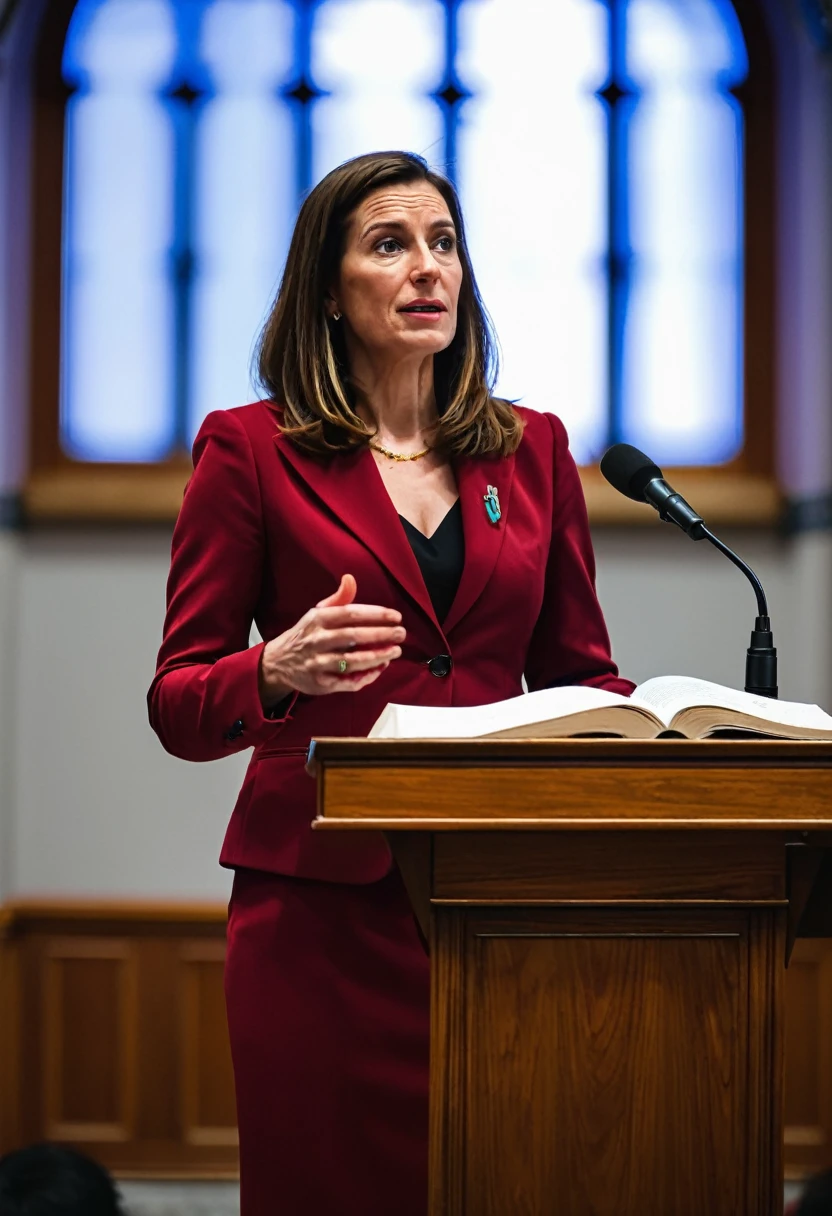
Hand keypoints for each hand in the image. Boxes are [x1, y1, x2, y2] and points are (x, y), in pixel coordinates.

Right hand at [258, 574, 405, 705]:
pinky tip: (380, 668)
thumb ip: (339, 599)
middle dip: (381, 635)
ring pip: (352, 662)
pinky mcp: (320, 683)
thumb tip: (350, 578)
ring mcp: (318, 663)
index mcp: (318, 619)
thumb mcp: (318, 612)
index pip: (350, 614)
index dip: (375, 614)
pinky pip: (347, 682)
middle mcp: (317, 640)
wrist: (278, 662)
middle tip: (401, 633)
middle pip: (353, 637)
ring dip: (377, 657)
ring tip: (395, 651)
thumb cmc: (307, 634)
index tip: (396, 616)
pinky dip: (366, 676)